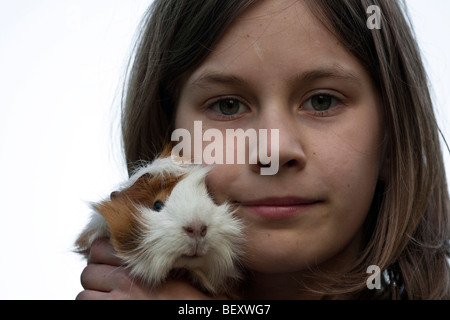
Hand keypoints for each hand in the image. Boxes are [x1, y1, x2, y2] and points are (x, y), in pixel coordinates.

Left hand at [76, 238, 220, 299]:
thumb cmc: (187, 297)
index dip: (101, 255)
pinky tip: (107, 304)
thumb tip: (133, 255)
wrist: (194, 310)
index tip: (108, 262)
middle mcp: (126, 279)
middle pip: (89, 269)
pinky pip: (85, 303)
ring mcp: (117, 299)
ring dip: (93, 294)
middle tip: (108, 283)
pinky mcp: (112, 311)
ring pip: (84, 291)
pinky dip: (92, 304)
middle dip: (96, 276)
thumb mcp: (173, 272)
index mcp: (141, 263)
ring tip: (107, 298)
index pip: (100, 248)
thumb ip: (152, 261)